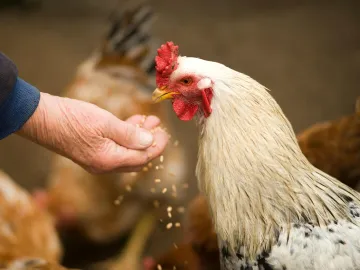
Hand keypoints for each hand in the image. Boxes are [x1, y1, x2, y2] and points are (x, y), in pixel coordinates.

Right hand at [17, 93, 168, 173]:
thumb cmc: (72, 119)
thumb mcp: (105, 123)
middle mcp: (105, 165)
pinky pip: (115, 148)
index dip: (157, 146)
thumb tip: (150, 142)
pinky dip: (126, 136)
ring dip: (139, 138)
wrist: (42, 119)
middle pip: (136, 158)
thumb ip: (130, 134)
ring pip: (126, 152)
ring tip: (149, 121)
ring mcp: (97, 160)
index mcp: (110, 160)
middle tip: (159, 128)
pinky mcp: (92, 151)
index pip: (142, 158)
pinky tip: (132, 122)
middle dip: (150, 143)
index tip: (165, 133)